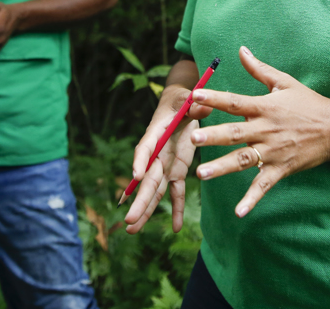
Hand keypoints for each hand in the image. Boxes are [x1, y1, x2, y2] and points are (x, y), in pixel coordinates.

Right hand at [123, 84, 212, 233]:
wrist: (181, 103)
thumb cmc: (181, 99)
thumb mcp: (186, 98)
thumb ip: (193, 105)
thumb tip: (201, 106)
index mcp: (156, 133)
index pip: (145, 147)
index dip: (140, 161)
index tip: (136, 177)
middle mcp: (157, 152)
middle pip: (147, 179)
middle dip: (139, 200)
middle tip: (129, 221)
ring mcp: (166, 164)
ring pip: (155, 190)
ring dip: (145, 211)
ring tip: (132, 231)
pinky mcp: (177, 170)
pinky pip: (176, 192)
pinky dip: (175, 208)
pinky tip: (175, 228)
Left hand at [189, 46, 329, 217]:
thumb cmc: (308, 103)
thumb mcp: (284, 82)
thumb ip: (259, 69)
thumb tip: (241, 50)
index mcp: (264, 107)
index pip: (235, 102)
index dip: (214, 98)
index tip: (194, 96)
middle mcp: (265, 129)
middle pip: (235, 132)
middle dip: (213, 135)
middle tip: (192, 137)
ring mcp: (273, 151)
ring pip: (243, 159)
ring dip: (222, 167)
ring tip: (202, 174)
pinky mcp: (281, 169)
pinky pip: (264, 186)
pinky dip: (252, 199)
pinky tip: (238, 212)